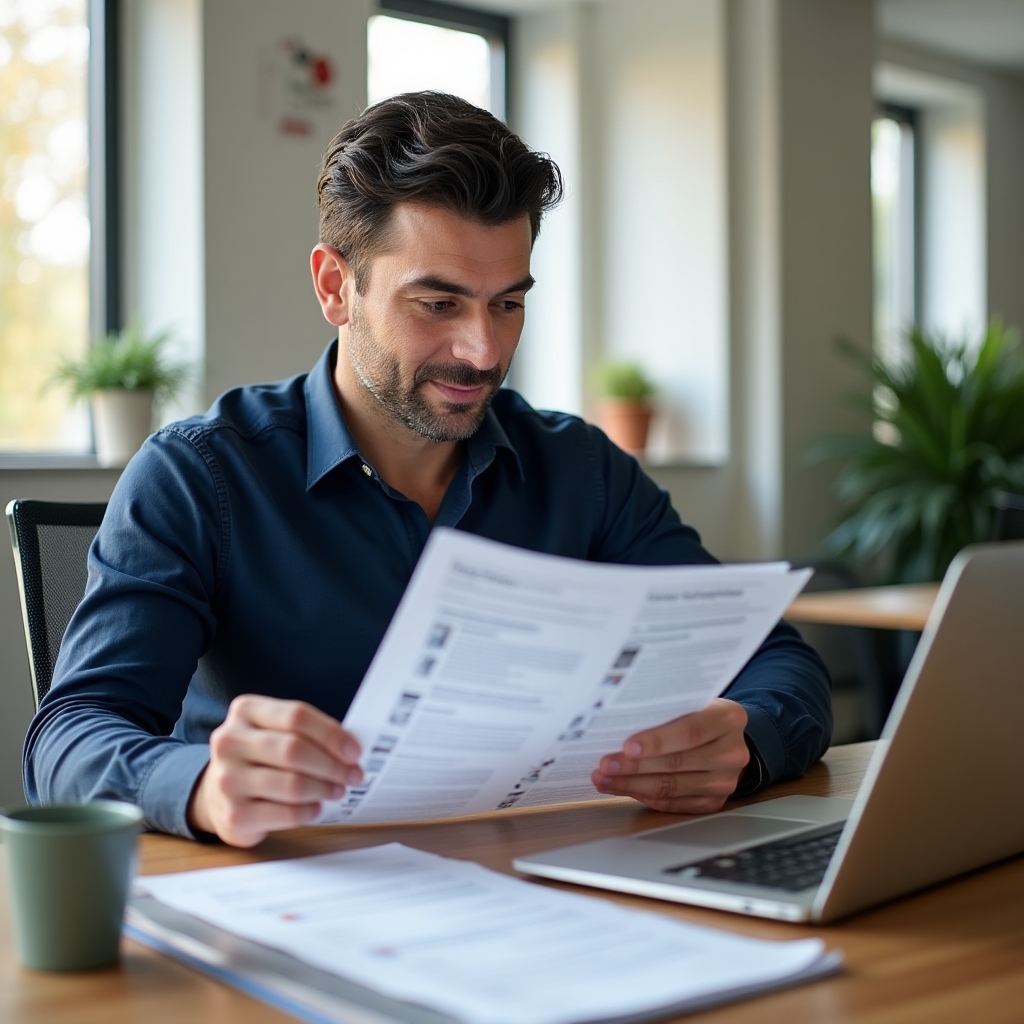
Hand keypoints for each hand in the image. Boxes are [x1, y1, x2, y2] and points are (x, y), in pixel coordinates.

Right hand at [187, 695, 362, 846]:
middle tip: (353, 774)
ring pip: (292, 785)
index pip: (296, 716)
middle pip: (294, 750)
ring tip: (338, 790)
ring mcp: (227, 780)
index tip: (355, 750)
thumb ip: (306, 732)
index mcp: (245, 711)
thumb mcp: (274, 731)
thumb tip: (351, 747)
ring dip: (324, 789)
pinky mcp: (234, 815)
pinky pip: (286, 814)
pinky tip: (316, 807)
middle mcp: (230, 742)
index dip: (331, 734)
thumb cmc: (260, 757)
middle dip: (332, 765)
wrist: (216, 793)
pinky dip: (309, 811)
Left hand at [591, 698, 749, 813]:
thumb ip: (665, 709)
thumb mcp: (691, 701)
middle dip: (633, 766)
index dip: (656, 741)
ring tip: (605, 778)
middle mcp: (732, 752)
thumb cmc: (699, 713)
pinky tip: (623, 788)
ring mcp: (725, 781)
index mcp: (728, 718)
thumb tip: (617, 721)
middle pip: (676, 763)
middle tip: (605, 765)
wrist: (726, 737)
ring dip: (632, 785)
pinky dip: (643, 796)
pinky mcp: (714, 802)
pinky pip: (673, 804)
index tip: (627, 747)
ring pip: (671, 787)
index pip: (689, 732)